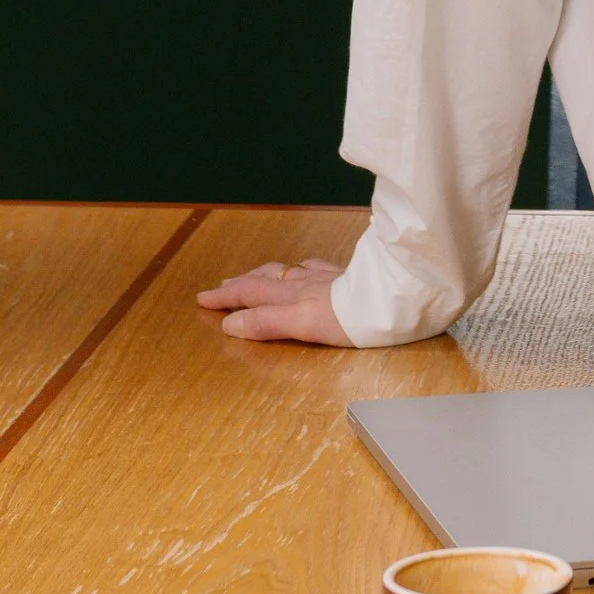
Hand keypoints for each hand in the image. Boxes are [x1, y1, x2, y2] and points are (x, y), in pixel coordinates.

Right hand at [196, 256, 352, 346]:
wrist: (391, 300)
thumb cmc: (350, 318)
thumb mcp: (301, 326)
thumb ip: (266, 323)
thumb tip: (230, 325)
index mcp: (291, 296)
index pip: (250, 295)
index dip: (226, 299)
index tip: (203, 299)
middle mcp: (303, 283)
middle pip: (263, 280)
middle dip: (238, 284)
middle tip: (218, 288)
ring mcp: (324, 277)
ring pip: (285, 271)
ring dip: (263, 275)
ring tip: (252, 276)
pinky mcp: (344, 276)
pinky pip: (314, 267)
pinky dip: (298, 268)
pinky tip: (303, 268)